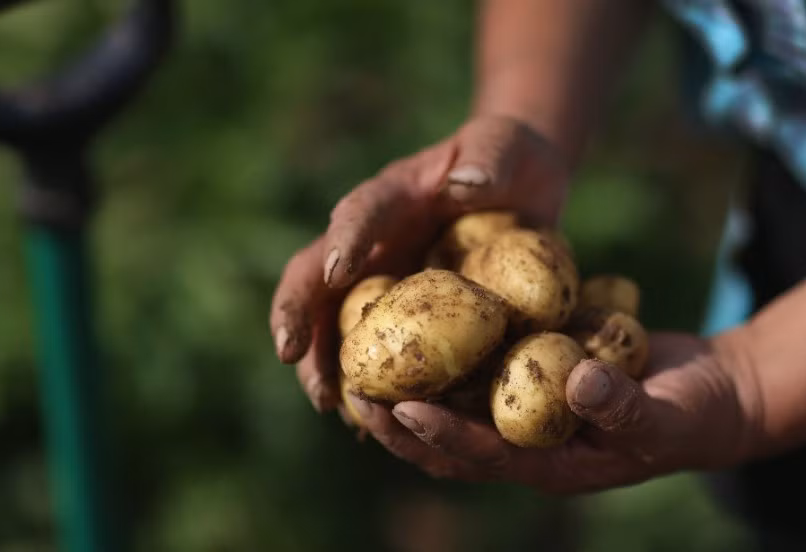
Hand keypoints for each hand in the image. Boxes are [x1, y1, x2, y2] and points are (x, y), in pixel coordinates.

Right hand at [270, 115, 570, 411]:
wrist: (516, 189)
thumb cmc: (511, 161)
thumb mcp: (507, 148)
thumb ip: (491, 157)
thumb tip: (464, 182)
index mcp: (395, 195)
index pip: (362, 210)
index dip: (346, 240)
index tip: (335, 272)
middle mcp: (372, 240)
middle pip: (316, 273)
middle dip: (297, 312)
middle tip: (289, 354)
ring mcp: (378, 278)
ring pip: (330, 321)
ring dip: (321, 360)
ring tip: (326, 403)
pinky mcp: (396, 314)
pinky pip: (369, 349)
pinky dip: (361, 381)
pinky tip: (365, 423)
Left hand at [343, 332, 761, 493]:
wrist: (712, 393)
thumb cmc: (694, 413)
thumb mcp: (668, 414)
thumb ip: (626, 405)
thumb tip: (578, 380)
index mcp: (552, 464)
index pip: (482, 455)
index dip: (438, 433)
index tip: (395, 405)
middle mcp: (528, 442)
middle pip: (448, 437)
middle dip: (399, 418)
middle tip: (350, 386)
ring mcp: (527, 411)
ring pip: (455, 403)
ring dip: (412, 383)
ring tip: (365, 355)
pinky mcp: (532, 376)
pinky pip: (481, 368)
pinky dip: (449, 351)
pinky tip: (419, 318)